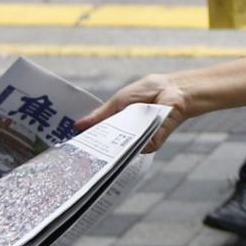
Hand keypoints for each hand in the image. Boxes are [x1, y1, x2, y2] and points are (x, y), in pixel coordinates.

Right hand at [79, 72, 195, 152]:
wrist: (174, 90)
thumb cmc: (148, 91)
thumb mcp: (119, 101)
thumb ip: (100, 115)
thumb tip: (77, 126)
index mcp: (119, 124)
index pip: (100, 137)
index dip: (87, 142)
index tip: (70, 148)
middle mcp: (129, 136)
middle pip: (109, 149)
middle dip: (94, 151)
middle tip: (76, 155)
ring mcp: (140, 142)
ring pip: (122, 152)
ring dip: (109, 151)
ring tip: (92, 153)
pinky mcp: (152, 143)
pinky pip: (137, 150)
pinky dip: (129, 146)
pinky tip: (117, 146)